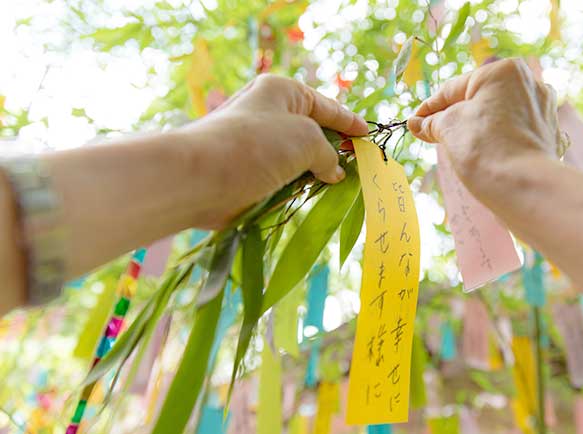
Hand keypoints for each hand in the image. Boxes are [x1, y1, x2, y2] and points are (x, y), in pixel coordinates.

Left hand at [178, 74, 367, 226]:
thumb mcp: (306, 140)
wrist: (199, 179)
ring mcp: (257, 146)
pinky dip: (297, 189)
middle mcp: (267, 114)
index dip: (350, 122)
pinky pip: (283, 180)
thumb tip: (333, 172)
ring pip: (298, 160)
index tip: (369, 137)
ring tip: (337, 185)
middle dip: (334, 150)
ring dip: (315, 174)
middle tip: (358, 167)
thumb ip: (328, 154)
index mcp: (281, 92)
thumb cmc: (255, 146)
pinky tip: (311, 197)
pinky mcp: (249, 174)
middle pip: (312, 132)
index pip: (325, 106)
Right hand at [408, 58, 564, 200]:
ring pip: (500, 115)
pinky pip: (518, 132)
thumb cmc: (485, 149)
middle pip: (480, 99)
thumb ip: (432, 122)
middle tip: (433, 134)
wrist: (525, 187)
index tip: (414, 123)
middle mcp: (529, 83)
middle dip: (456, 116)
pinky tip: (491, 152)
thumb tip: (416, 123)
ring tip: (461, 147)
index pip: (454, 88)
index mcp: (503, 71)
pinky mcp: (549, 134)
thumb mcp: (449, 129)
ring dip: (479, 127)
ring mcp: (543, 109)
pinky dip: (502, 139)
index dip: (430, 108)